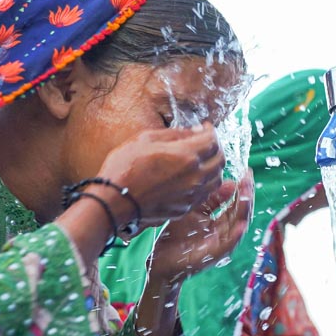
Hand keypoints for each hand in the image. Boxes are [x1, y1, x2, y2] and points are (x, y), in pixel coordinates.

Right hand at [98, 125, 225, 225]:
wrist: (114, 201)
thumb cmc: (125, 167)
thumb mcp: (146, 139)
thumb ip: (174, 134)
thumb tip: (194, 131)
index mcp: (187, 156)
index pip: (213, 140)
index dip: (211, 130)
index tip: (205, 127)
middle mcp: (195, 177)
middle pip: (221, 159)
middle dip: (216, 146)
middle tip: (205, 141)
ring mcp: (192, 195)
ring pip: (217, 178)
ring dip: (214, 166)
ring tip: (202, 159)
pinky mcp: (186, 208)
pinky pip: (206, 193)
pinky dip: (206, 182)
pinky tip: (195, 177)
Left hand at [149, 173, 253, 283]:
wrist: (161, 261)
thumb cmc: (176, 235)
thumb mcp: (194, 210)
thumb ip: (212, 199)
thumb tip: (231, 182)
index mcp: (221, 223)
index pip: (236, 203)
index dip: (243, 189)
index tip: (247, 172)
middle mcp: (224, 232)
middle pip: (241, 212)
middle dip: (246, 194)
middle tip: (248, 178)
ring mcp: (220, 243)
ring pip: (239, 225)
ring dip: (245, 210)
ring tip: (247, 193)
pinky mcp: (214, 255)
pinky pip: (228, 245)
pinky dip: (236, 236)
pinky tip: (241, 225)